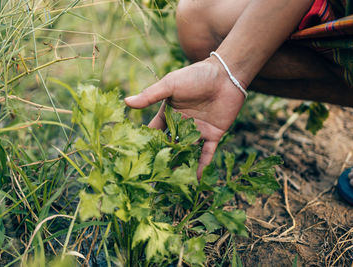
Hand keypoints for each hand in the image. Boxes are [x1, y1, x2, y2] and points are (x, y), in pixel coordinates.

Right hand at [124, 57, 244, 177]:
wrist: (225, 75)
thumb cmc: (195, 76)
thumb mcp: (170, 85)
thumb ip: (150, 95)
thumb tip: (126, 102)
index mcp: (169, 114)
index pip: (155, 132)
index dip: (147, 143)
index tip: (136, 158)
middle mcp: (182, 125)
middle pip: (170, 145)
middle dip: (163, 159)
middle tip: (152, 177)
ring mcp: (197, 131)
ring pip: (187, 152)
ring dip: (181, 166)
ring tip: (171, 183)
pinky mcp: (213, 135)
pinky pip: (206, 154)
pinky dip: (202, 166)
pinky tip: (196, 180)